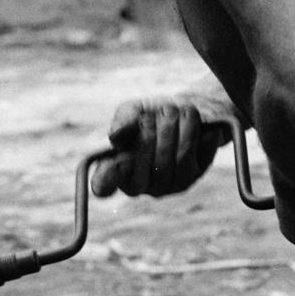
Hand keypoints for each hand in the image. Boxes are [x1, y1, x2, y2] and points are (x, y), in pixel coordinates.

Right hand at [90, 96, 234, 197]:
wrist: (183, 112)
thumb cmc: (151, 114)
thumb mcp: (134, 110)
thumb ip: (123, 119)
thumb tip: (115, 135)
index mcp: (116, 169)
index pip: (104, 184)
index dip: (107, 176)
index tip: (120, 157)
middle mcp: (138, 185)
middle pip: (143, 165)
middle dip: (150, 131)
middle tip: (153, 115)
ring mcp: (165, 185)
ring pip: (172, 158)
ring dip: (172, 126)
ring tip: (172, 111)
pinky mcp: (190, 177)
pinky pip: (189, 153)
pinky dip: (189, 130)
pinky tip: (187, 120)